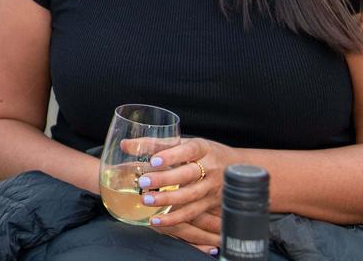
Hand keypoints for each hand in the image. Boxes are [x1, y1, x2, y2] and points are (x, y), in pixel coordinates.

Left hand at [137, 138, 241, 252]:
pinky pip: (193, 213)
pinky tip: (157, 220)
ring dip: (168, 200)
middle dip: (165, 179)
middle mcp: (210, 167)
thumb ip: (154, 144)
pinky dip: (175, 218)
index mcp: (202, 148)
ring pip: (190, 196)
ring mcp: (212, 187)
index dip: (172, 156)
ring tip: (146, 200)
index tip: (155, 160)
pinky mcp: (212, 203)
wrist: (237, 167)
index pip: (189, 150)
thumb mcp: (183, 143)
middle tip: (143, 182)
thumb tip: (125, 145)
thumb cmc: (202, 153)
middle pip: (188, 175)